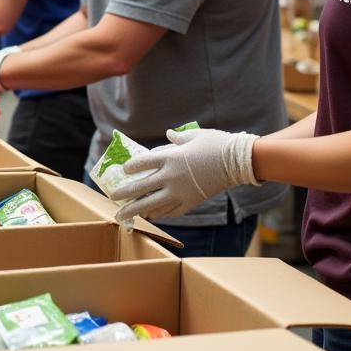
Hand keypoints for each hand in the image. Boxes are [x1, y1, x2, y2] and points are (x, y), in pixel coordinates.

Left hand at [109, 128, 258, 222]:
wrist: (238, 163)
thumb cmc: (216, 145)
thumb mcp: (195, 135)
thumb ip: (178, 138)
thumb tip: (169, 135)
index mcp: (170, 157)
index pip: (142, 163)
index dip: (130, 167)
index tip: (123, 170)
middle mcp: (171, 176)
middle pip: (141, 187)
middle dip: (124, 193)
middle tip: (112, 197)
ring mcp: (180, 192)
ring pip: (151, 204)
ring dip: (134, 210)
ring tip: (122, 215)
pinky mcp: (190, 203)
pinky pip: (169, 211)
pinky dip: (158, 213)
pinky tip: (149, 215)